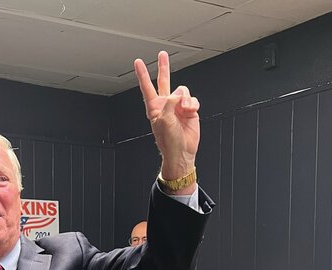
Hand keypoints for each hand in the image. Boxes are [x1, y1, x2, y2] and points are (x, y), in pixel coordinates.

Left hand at [134, 51, 199, 183]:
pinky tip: (191, 111)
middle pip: (164, 81)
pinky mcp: (189, 110)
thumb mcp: (164, 121)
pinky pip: (193, 99)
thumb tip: (179, 93)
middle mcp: (166, 104)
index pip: (147, 87)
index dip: (142, 74)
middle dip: (164, 68)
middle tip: (162, 55)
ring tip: (185, 109)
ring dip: (186, 99)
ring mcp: (178, 106)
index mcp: (154, 107)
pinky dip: (193, 104)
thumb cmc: (168, 141)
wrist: (182, 151)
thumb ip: (170, 103)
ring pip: (183, 91)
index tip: (138, 62)